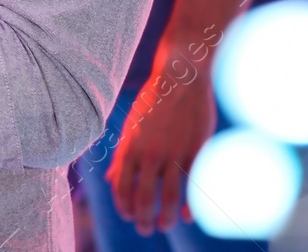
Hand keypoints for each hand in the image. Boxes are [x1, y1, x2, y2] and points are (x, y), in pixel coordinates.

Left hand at [107, 61, 216, 233]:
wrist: (180, 77)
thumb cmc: (154, 101)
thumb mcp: (132, 126)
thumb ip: (123, 155)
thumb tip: (112, 179)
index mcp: (130, 147)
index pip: (121, 187)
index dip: (123, 206)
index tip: (128, 215)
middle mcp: (149, 154)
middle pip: (144, 198)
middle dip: (142, 219)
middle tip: (144, 230)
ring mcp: (173, 153)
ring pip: (170, 197)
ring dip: (167, 218)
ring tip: (164, 226)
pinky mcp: (196, 151)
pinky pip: (194, 186)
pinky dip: (192, 206)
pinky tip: (189, 217)